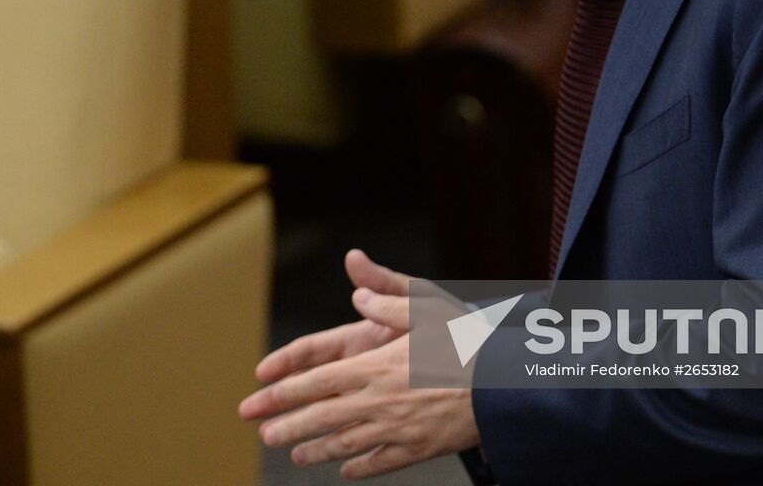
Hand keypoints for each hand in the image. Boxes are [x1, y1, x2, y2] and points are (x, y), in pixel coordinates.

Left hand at [239, 249, 480, 478]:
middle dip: (288, 427)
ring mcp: (396, 430)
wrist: (502, 386)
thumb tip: (357, 293)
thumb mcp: (428, 309)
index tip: (260, 400)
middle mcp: (379, 401)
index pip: (318, 382)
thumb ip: (389, 302)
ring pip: (345, 444)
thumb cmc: (466, 341)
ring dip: (316, 450)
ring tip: (296, 453)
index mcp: (376, 366)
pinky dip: (359, 467)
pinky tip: (346, 469)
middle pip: (322, 419)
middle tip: (264, 435)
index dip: (286, 393)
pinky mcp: (417, 449)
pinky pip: (379, 462)